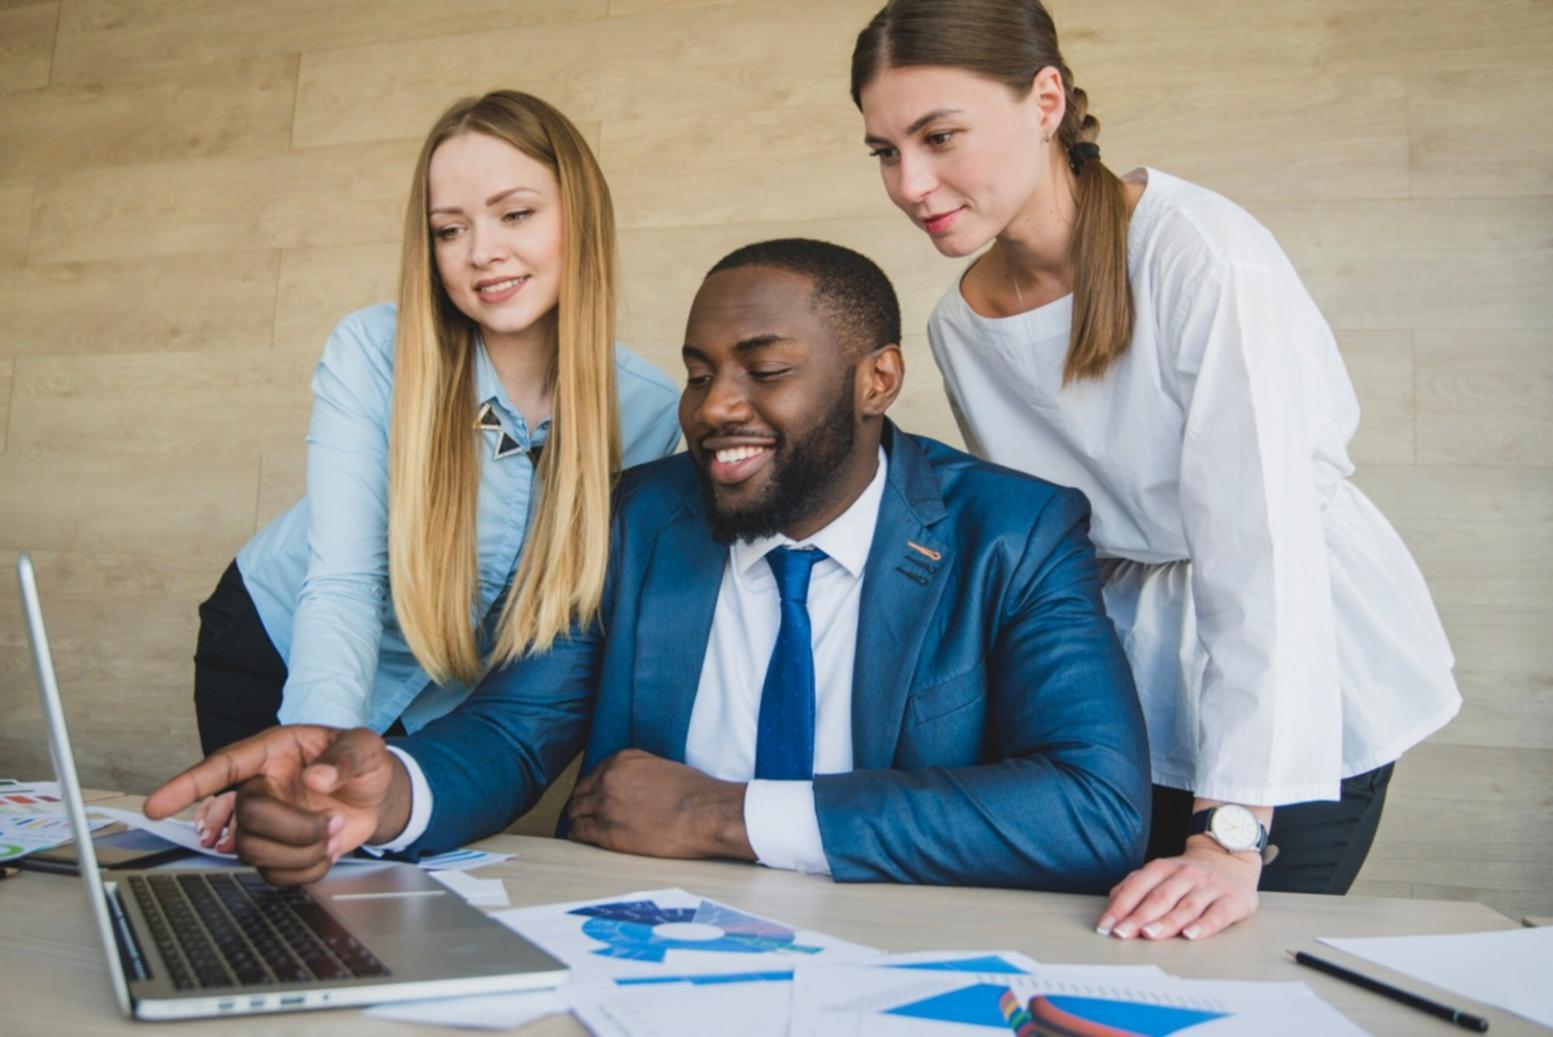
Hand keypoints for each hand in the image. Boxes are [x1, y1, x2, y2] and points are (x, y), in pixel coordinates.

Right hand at [145, 726, 411, 885]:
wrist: (376, 794)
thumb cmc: (362, 763)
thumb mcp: (365, 746)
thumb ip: (346, 757)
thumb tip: (318, 777)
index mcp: (272, 753)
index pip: (222, 767)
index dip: (187, 786)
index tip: (156, 805)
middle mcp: (260, 786)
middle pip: (247, 818)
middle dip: (293, 829)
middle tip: (330, 822)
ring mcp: (265, 821)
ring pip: (254, 851)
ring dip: (300, 851)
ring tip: (331, 834)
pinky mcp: (276, 849)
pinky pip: (273, 874)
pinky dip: (305, 870)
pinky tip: (322, 853)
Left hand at [566, 749, 753, 861]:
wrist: (703, 814)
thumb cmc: (693, 792)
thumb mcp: (662, 767)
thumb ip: (638, 772)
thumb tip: (630, 787)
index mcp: (622, 760)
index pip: (596, 773)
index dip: (595, 788)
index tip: (595, 796)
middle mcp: (608, 779)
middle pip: (581, 792)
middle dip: (582, 802)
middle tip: (585, 812)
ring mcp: (605, 806)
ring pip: (575, 812)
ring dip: (578, 819)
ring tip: (581, 826)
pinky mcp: (607, 833)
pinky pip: (579, 832)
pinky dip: (578, 835)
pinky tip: (582, 838)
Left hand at [1096, 837, 1260, 940]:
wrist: (1231, 858)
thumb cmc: (1189, 875)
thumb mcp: (1161, 873)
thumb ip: (1136, 886)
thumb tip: (1112, 906)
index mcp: (1164, 868)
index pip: (1138, 887)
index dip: (1120, 907)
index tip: (1106, 926)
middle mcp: (1186, 875)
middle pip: (1159, 898)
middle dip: (1138, 917)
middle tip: (1122, 933)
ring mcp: (1210, 887)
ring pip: (1186, 907)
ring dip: (1166, 922)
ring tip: (1149, 934)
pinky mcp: (1232, 900)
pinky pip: (1217, 915)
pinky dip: (1203, 926)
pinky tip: (1190, 935)